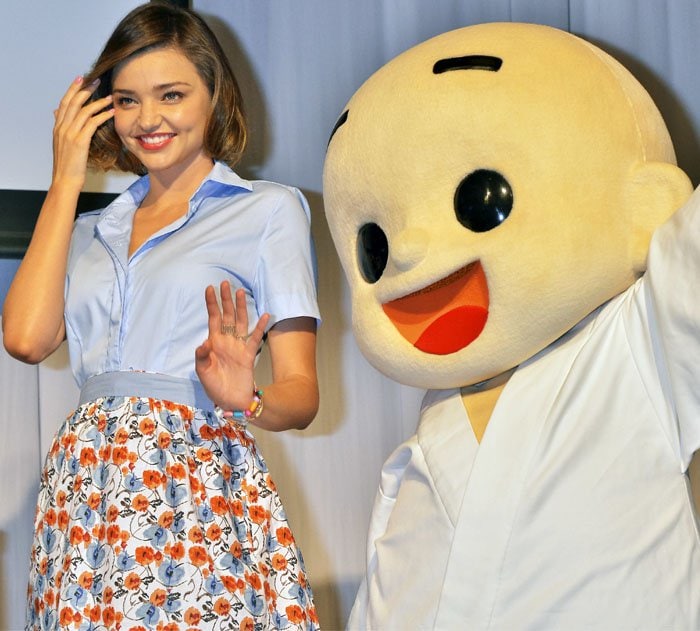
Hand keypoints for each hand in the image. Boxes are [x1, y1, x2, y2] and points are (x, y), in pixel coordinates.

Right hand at [52, 76, 113, 185]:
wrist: (65, 180)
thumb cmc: (68, 166)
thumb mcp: (61, 144)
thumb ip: (61, 128)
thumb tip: (57, 114)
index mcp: (57, 127)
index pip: (64, 103)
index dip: (72, 89)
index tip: (80, 78)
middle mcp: (61, 128)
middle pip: (73, 102)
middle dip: (85, 89)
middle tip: (96, 80)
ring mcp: (69, 134)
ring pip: (83, 111)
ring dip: (98, 102)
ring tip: (109, 97)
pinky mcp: (79, 141)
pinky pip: (92, 123)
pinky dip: (102, 115)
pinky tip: (111, 112)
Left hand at [195, 281, 269, 410]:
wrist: (231, 401)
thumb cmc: (214, 386)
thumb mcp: (203, 372)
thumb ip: (202, 356)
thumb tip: (205, 342)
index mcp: (214, 343)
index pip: (213, 318)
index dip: (211, 304)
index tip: (209, 288)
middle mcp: (227, 341)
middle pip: (227, 315)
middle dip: (226, 300)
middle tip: (225, 283)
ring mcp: (238, 346)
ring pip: (240, 322)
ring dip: (241, 307)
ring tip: (241, 292)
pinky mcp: (249, 355)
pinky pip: (255, 338)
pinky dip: (260, 327)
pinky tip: (265, 315)